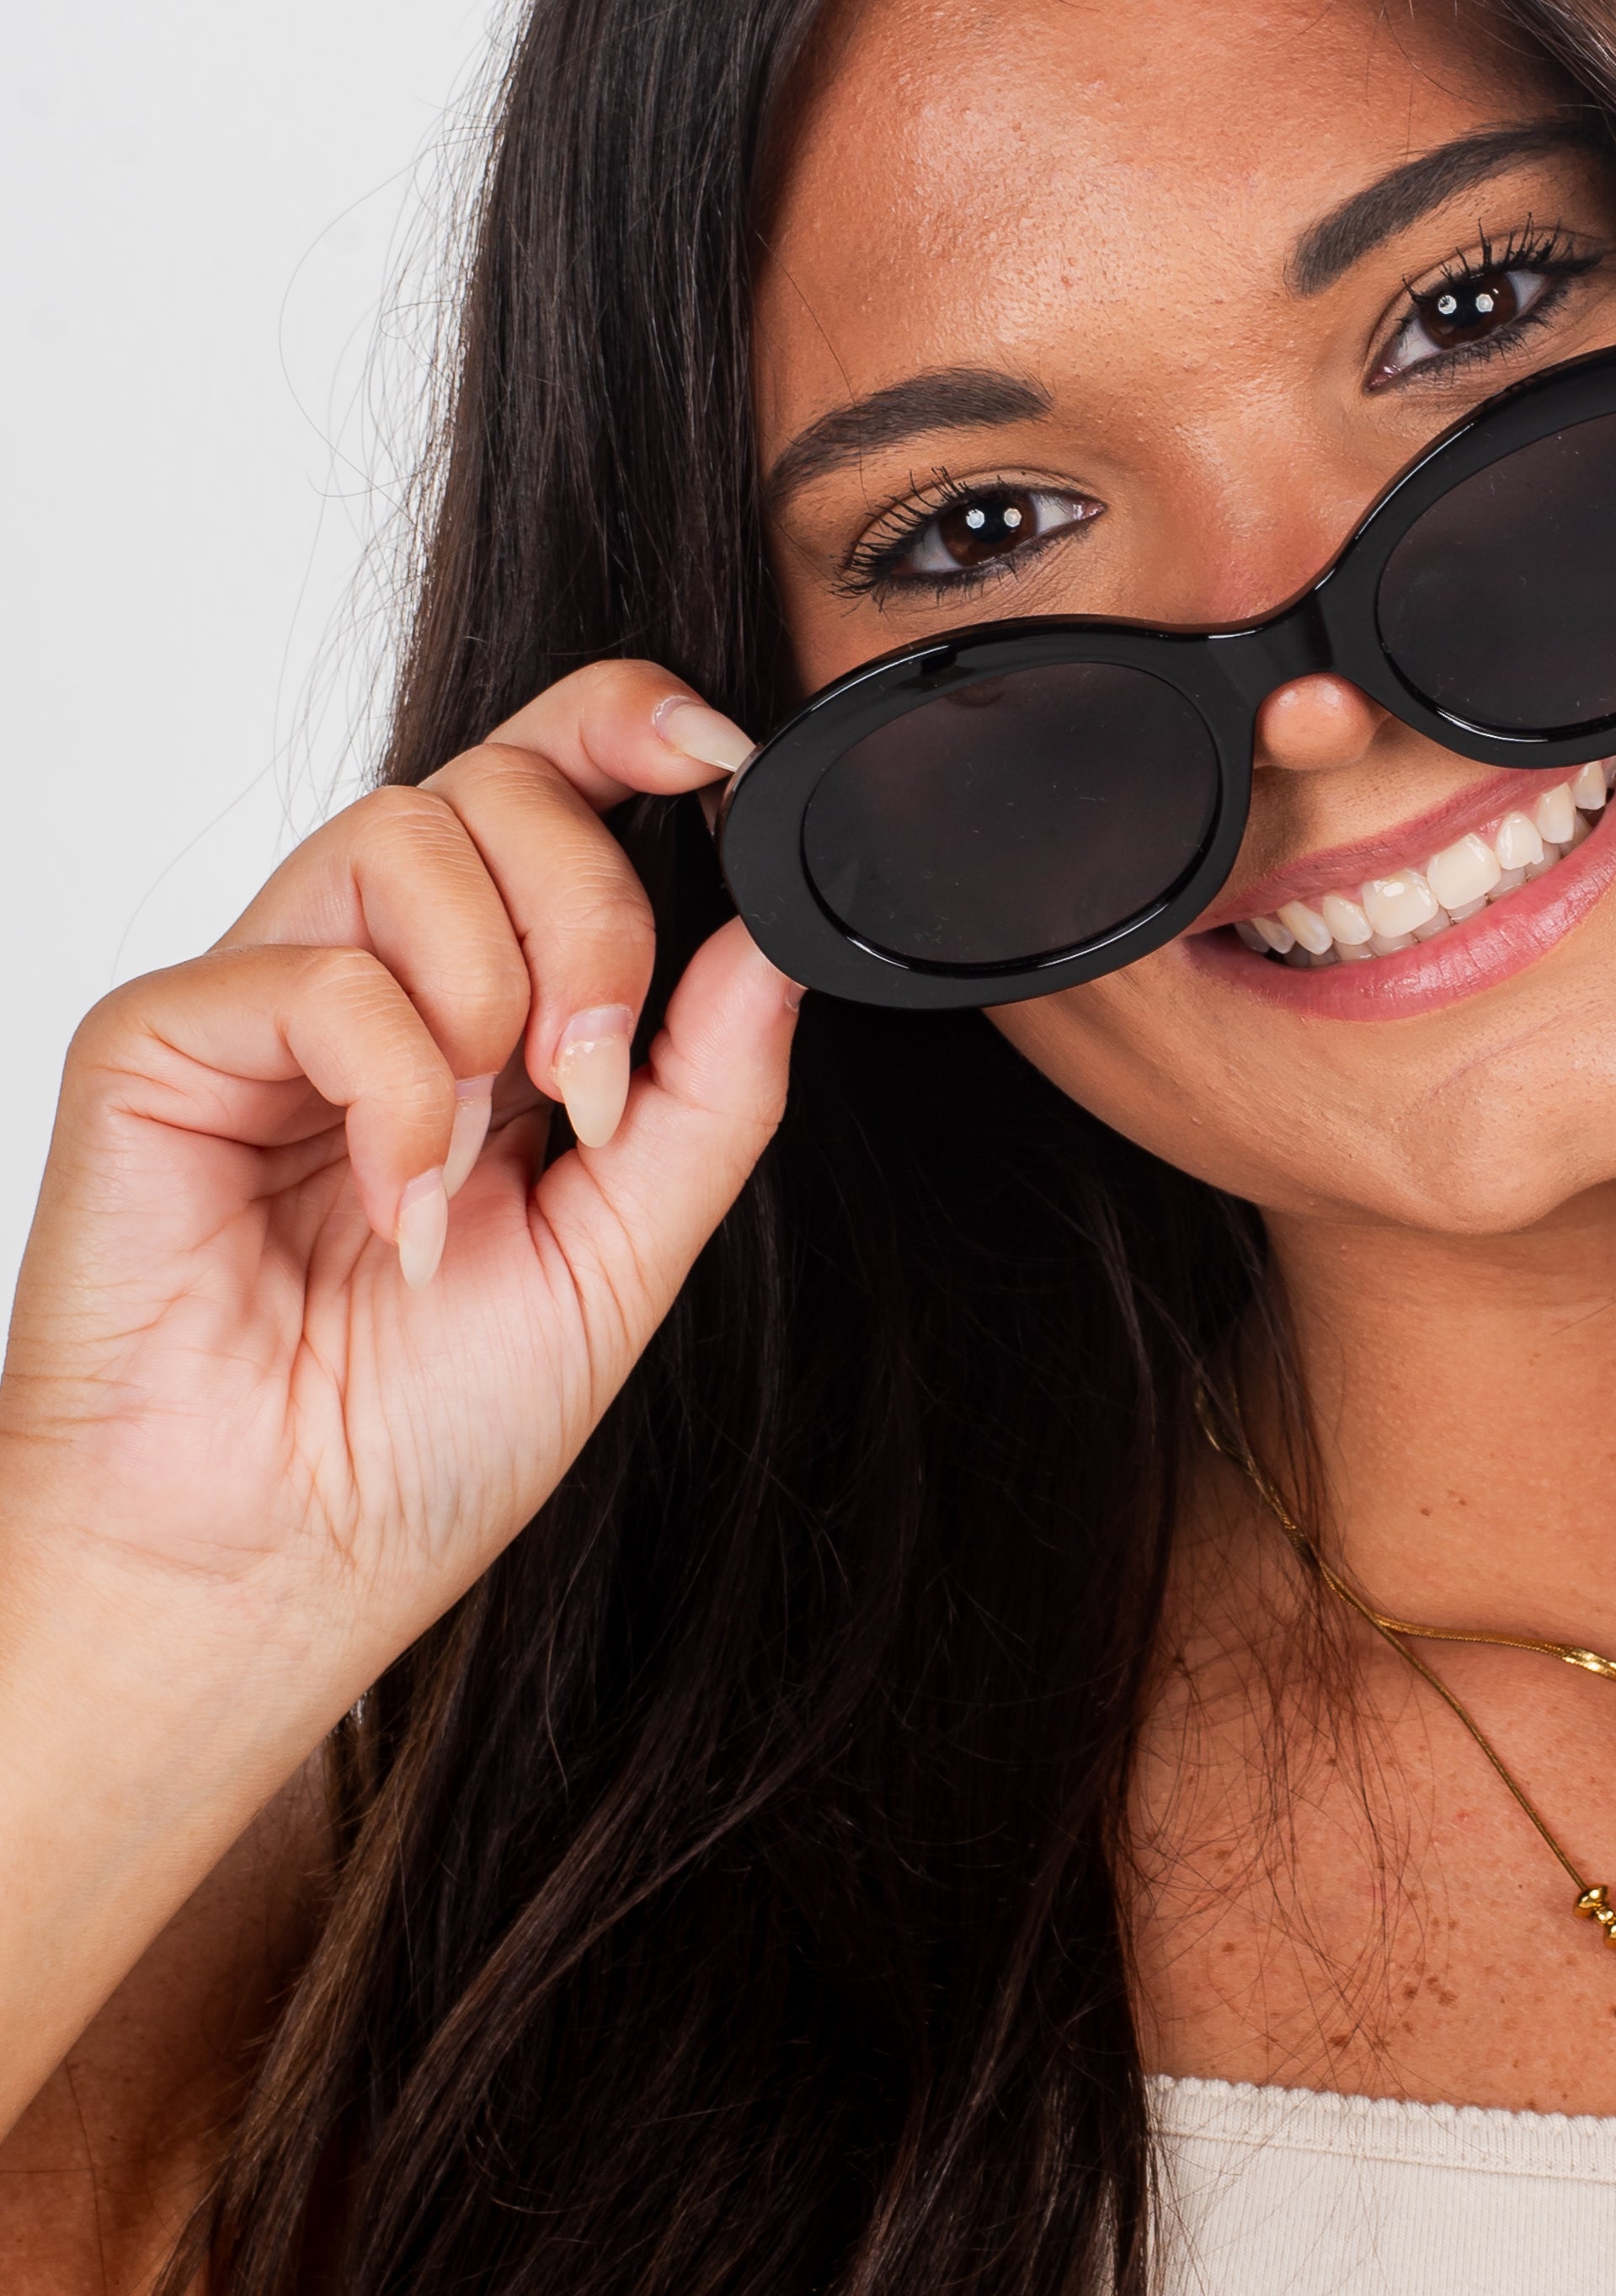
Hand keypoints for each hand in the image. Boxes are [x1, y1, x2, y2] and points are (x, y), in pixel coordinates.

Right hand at [0, 662, 797, 1739]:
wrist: (272, 1567)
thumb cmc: (418, 1438)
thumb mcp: (624, 1254)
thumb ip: (706, 1091)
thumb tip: (776, 945)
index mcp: (489, 1009)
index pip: (554, 790)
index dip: (634, 727)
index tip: (722, 762)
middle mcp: (377, 978)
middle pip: (497, 782)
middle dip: (591, 902)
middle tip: (590, 1076)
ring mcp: (264, 1001)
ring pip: (405, 831)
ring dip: (494, 988)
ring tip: (482, 1156)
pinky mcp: (159, 1040)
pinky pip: (312, 968)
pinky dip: (391, 1086)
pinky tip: (393, 1205)